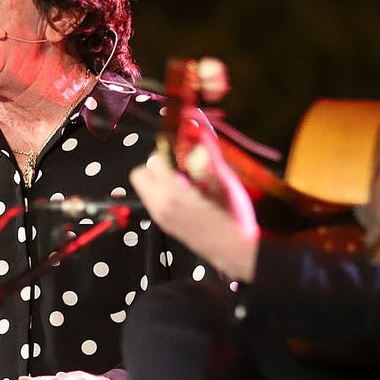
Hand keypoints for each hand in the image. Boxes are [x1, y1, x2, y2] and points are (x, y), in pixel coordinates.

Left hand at [130, 106, 260, 280]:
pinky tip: (189, 193)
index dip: (168, 150)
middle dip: (159, 164)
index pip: (153, 160)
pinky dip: (166, 190)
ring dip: (162, 177)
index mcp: (172, 194)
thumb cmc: (234, 219)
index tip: (184, 148)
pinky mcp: (165, 224)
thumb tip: (197, 127)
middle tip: (183, 163)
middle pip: (142, 173)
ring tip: (188, 179)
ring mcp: (160, 217)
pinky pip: (155, 199)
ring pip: (146, 186)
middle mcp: (160, 207)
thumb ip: (208, 152)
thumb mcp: (224, 180)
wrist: (237, 253)